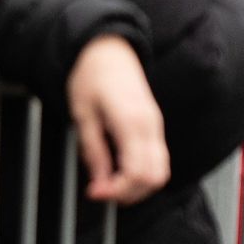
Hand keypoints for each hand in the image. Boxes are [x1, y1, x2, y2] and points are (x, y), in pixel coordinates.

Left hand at [69, 35, 169, 203]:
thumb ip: (93, 150)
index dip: (117, 190)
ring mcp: (156, 125)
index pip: (136, 172)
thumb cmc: (92, 76)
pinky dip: (142, 173)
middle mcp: (150, 124)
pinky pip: (158, 159)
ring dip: (137, 186)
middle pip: (154, 177)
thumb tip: (99, 182)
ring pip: (161, 172)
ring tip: (110, 182)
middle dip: (128, 193)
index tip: (95, 192)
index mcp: (130, 120)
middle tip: (102, 190)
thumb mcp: (82, 113)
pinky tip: (121, 170)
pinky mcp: (155, 126)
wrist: (108, 50)